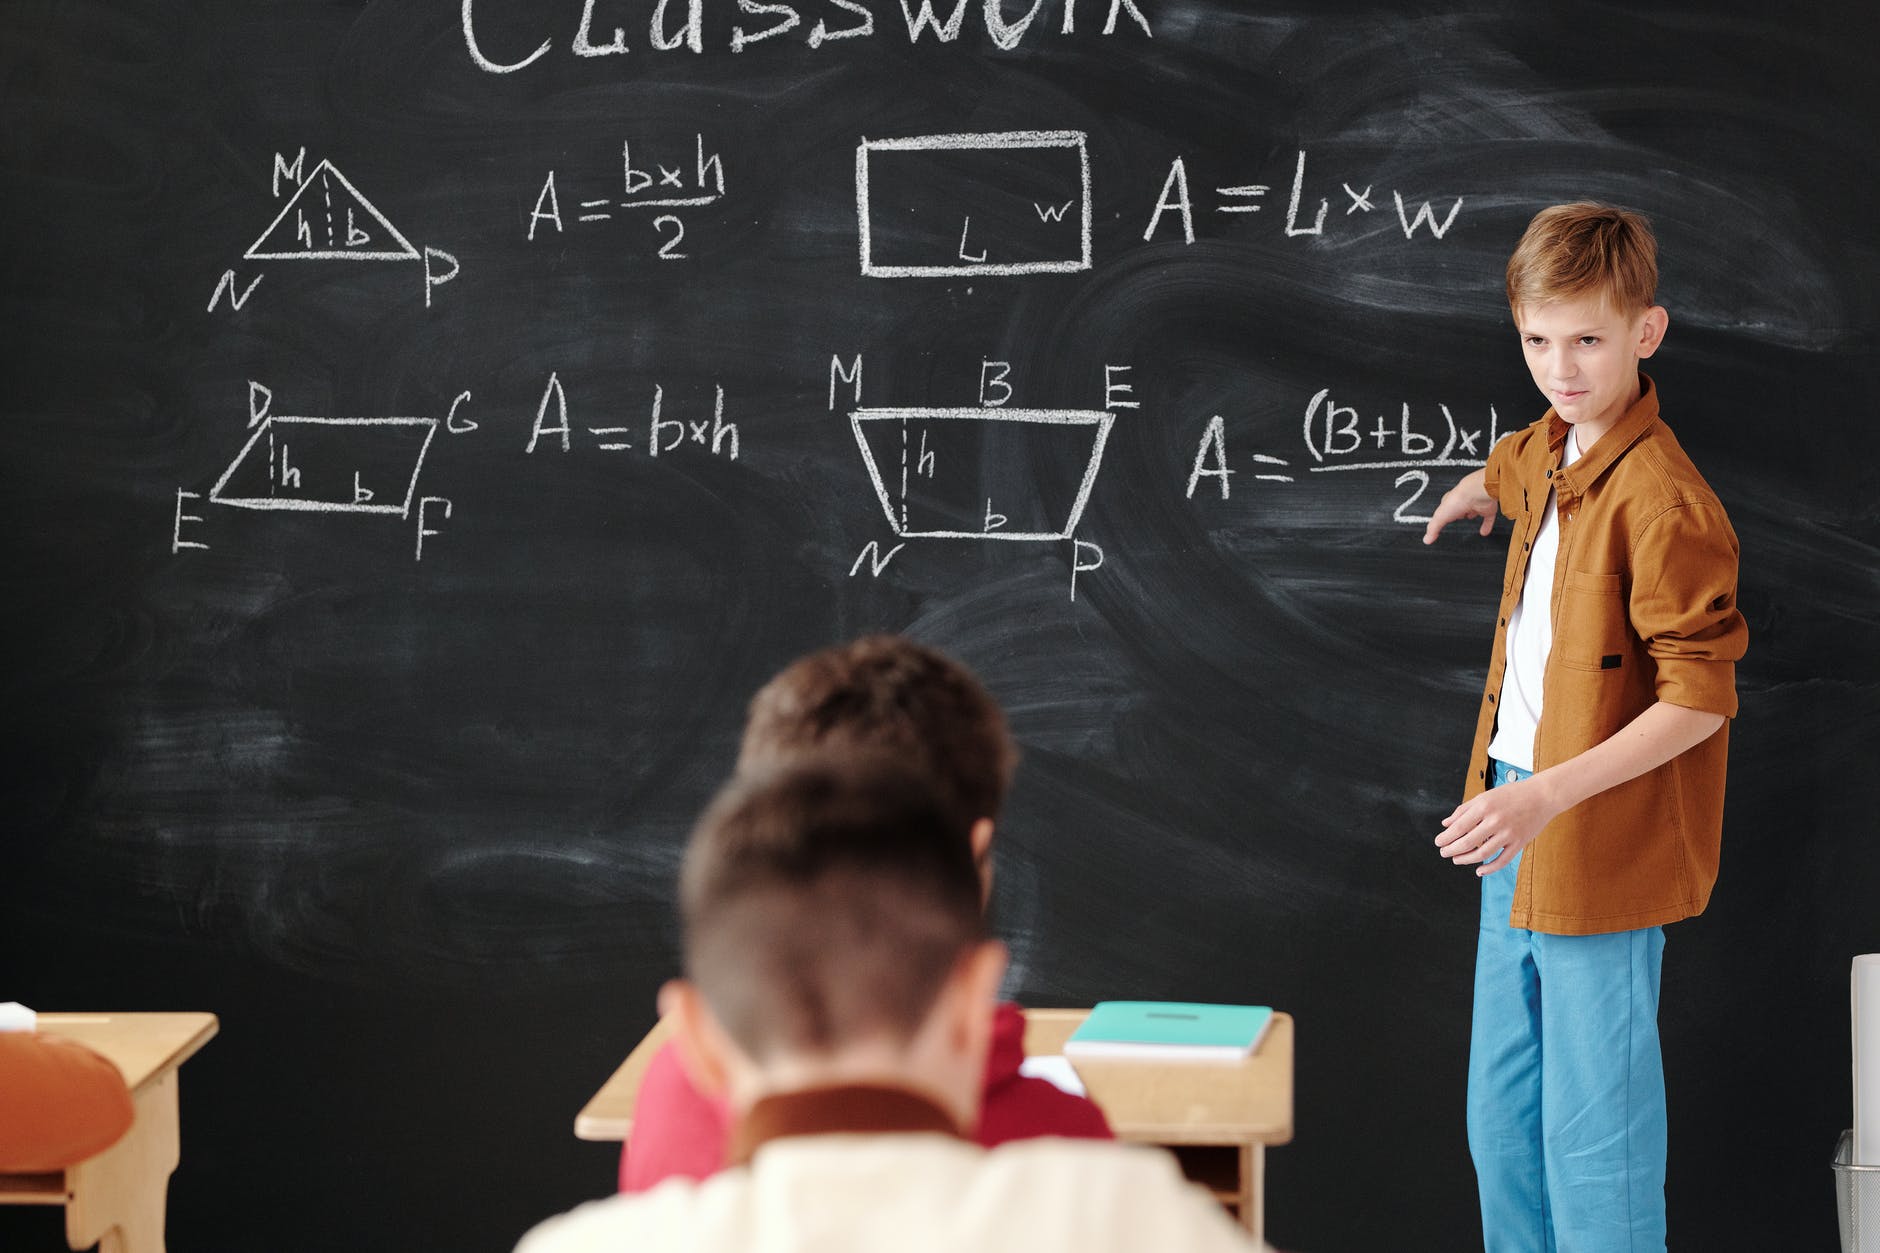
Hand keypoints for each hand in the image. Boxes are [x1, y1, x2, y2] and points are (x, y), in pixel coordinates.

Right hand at [1422, 470, 1495, 544]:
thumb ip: (1433, 528)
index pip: (1444, 507)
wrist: (1476, 493)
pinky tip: (1484, 532)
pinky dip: (1486, 525)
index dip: (1443, 512)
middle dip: (1458, 512)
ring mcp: (1475, 505)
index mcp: (1450, 501)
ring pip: (1473, 511)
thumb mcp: (1440, 516)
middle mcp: (1463, 502)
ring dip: (1471, 515)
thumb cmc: (1457, 500)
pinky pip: (1487, 518)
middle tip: (1456, 517)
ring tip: (1469, 519)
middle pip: (1459, 508)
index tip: (1441, 518)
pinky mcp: (1486, 509)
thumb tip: (1427, 539)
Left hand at [1435, 776, 1561, 875]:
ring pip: (1482, 854)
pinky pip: (1502, 860)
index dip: (1446, 837)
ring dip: (1466, 860)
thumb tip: (1446, 824)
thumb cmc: (1512, 794)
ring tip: (1456, 860)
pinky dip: (1489, 868)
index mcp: (1484, 806)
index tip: (1438, 842)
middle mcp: (1495, 820)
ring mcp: (1508, 833)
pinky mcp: (1519, 843)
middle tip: (1444, 853)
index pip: (1458, 827)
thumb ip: (1464, 810)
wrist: (1542, 796)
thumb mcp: (1485, 796)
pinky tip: (1479, 871)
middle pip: (1467, 842)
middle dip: (1451, 850)